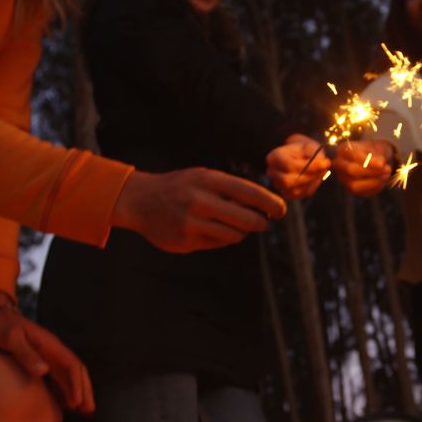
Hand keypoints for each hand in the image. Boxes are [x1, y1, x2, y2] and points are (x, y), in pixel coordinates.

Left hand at [0, 291, 94, 413]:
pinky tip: (64, 402)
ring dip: (78, 391)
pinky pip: (58, 376)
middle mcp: (54, 351)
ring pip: (69, 375)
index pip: (72, 365)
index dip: (77, 384)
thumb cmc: (0, 326)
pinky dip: (65, 389)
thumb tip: (45, 371)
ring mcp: (48, 355)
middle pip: (77, 371)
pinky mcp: (41, 360)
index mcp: (51, 345)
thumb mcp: (11, 338)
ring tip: (83, 410)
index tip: (78, 402)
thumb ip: (26, 354)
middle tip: (90, 410)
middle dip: (85, 390)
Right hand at [112, 168, 286, 252]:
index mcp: (207, 180)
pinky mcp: (185, 241)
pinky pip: (217, 243)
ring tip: (235, 225)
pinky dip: (222, 238)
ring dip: (241, 232)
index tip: (282, 210)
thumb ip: (230, 190)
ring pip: (234, 235)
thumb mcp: (203, 178)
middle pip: (247, 219)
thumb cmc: (180, 187)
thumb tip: (264, 205)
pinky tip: (212, 230)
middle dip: (262, 223)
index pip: (249, 192)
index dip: (270, 202)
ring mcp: (191, 222)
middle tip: (265, 223)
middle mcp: (199, 200)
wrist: (140, 200)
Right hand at [266, 134, 331, 199]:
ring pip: (294, 190)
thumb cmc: (306, 150)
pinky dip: (310, 188)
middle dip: (308, 177)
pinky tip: (314, 179)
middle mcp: (272, 172)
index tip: (325, 163)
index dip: (308, 166)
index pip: (289, 166)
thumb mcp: (312, 148)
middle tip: (323, 170)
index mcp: (274, 157)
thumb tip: (324, 164)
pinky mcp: (286, 194)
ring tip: (319, 172)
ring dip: (310, 182)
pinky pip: (299, 195)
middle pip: (288, 181)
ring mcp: (277, 184)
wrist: (302, 156)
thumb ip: (316, 156)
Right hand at [333, 139, 393, 196]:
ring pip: (354, 185)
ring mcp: (343, 178)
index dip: (369, 161)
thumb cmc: (373, 151)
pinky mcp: (350, 189)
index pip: (354, 156)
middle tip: (387, 169)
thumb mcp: (377, 148)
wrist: (373, 159)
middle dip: (372, 172)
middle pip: (351, 170)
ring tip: (386, 176)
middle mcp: (339, 165)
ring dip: (373, 182)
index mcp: (343, 150)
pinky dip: (374, 188)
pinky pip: (361, 193)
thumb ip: (377, 155)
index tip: (383, 163)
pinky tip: (382, 181)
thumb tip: (381, 164)